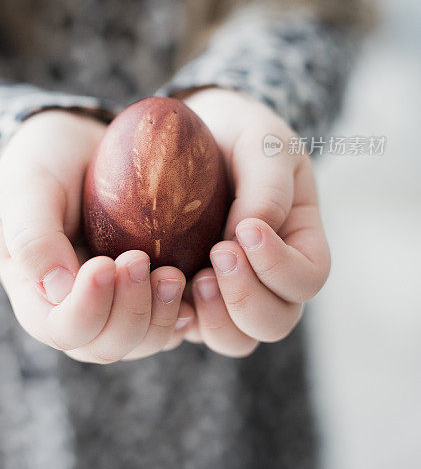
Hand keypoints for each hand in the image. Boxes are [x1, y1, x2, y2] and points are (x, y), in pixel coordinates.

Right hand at [0, 109, 193, 362]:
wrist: (82, 144)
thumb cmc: (44, 160)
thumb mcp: (26, 186)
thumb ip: (31, 235)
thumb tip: (55, 289)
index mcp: (36, 294)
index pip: (62, 328)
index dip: (86, 308)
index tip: (106, 263)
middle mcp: (76, 310)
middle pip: (105, 345)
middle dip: (130, 312)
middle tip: (143, 260)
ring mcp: (115, 306)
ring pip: (142, 341)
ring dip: (160, 315)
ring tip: (173, 274)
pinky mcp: (148, 293)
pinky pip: (170, 324)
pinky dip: (184, 312)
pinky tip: (195, 284)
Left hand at [175, 87, 330, 357]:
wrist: (194, 130)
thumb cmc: (238, 133)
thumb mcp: (262, 141)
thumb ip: (267, 186)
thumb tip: (248, 237)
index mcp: (299, 241)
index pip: (308, 279)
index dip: (281, 266)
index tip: (247, 229)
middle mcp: (269, 276)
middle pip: (276, 322)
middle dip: (247, 296)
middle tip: (217, 254)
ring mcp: (227, 290)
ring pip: (236, 339)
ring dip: (216, 317)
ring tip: (191, 278)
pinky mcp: (188, 294)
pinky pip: (188, 328)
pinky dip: (177, 318)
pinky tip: (161, 284)